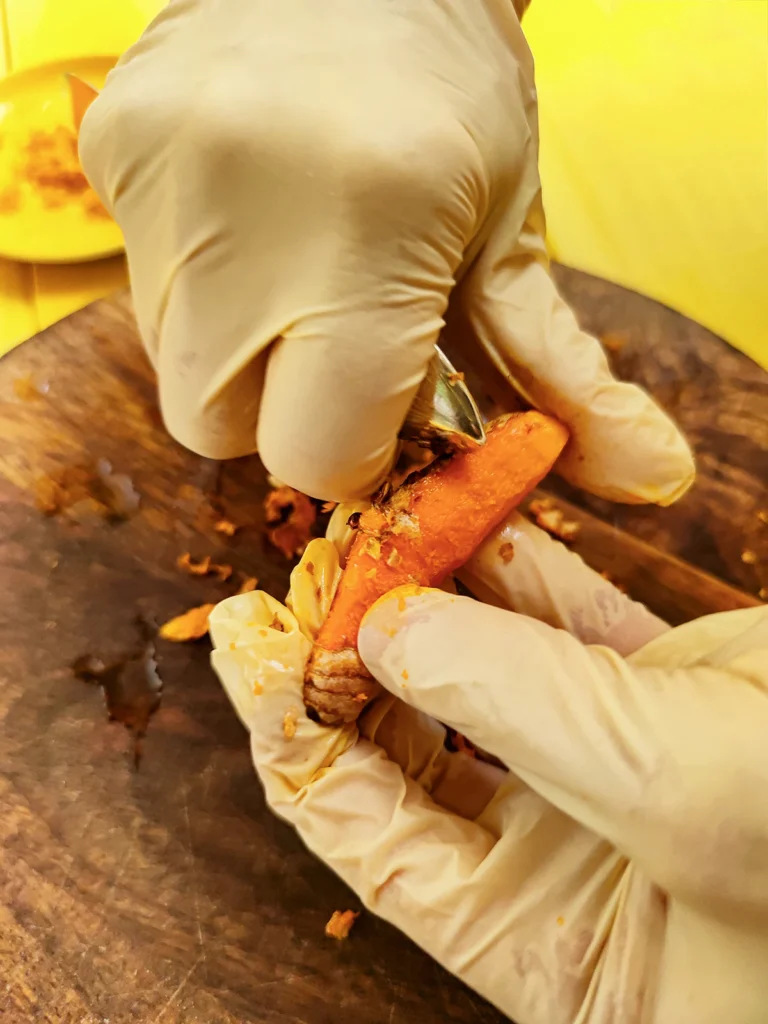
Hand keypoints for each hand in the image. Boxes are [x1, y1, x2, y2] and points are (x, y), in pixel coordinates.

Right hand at [80, 0, 692, 501]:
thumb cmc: (451, 95)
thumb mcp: (512, 234)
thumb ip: (559, 374)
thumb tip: (650, 479)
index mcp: (369, 237)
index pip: (316, 454)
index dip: (349, 449)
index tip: (377, 405)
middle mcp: (241, 218)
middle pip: (220, 431)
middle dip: (280, 410)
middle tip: (329, 333)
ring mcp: (159, 184)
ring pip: (174, 370)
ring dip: (237, 352)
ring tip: (290, 263)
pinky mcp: (109, 157)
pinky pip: (142, 291)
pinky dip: (196, 288)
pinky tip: (243, 218)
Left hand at [210, 519, 767, 1023]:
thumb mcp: (679, 796)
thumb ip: (516, 709)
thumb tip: (384, 626)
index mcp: (549, 954)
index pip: (367, 835)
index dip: (292, 730)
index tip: (247, 636)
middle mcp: (567, 868)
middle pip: (413, 746)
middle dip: (357, 645)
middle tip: (311, 558)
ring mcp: (615, 773)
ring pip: (488, 671)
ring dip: (435, 588)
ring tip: (381, 513)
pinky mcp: (669, 698)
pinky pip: (568, 625)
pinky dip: (520, 564)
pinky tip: (471, 510)